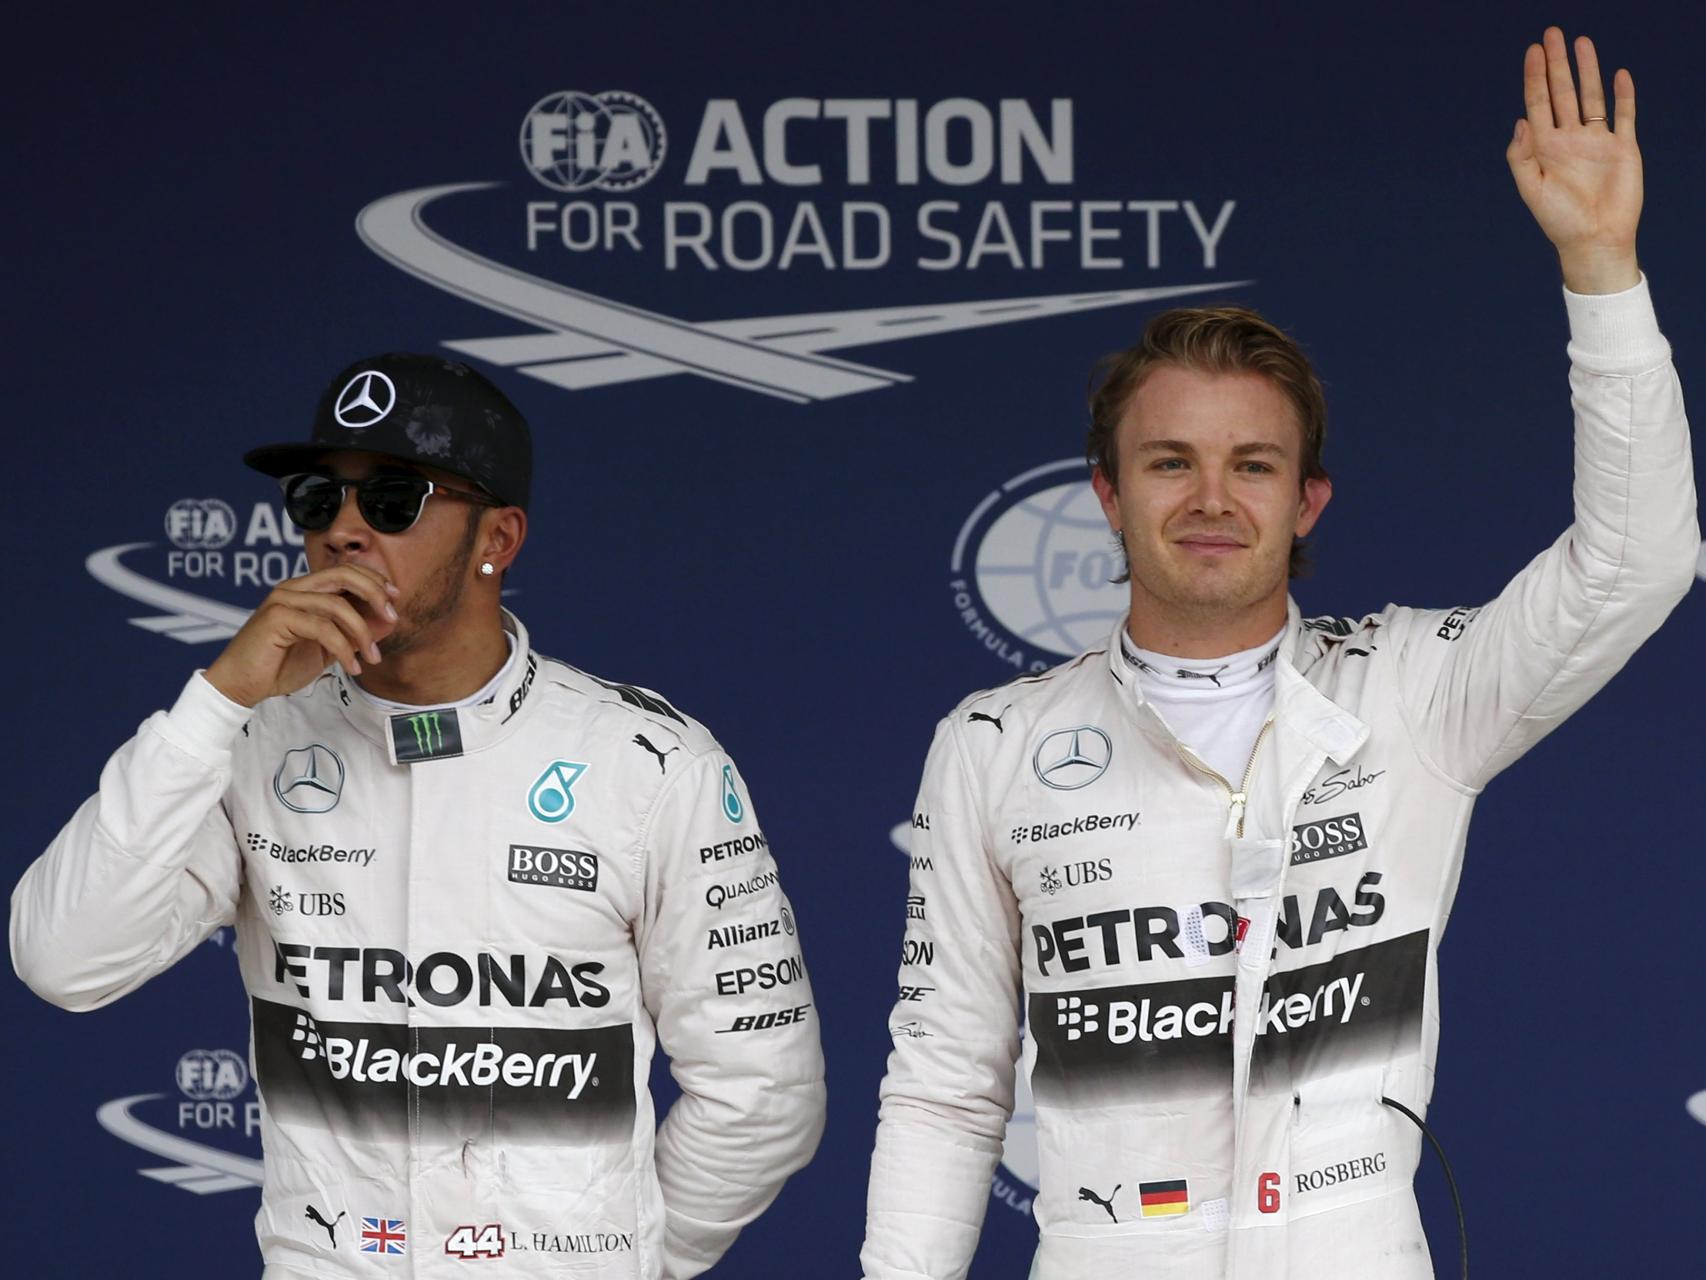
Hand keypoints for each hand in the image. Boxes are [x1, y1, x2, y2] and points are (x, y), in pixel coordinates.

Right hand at [204, 565, 398, 706]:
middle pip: (344, 575)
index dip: (374, 580)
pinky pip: (322, 628)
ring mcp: (283, 600)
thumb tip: (389, 620)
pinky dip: (344, 649)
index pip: (345, 571)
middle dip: (375, 594)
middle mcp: (293, 588)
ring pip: (337, 605)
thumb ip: (354, 632)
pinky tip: (352, 667)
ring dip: (363, 633)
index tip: (395, 599)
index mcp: (305, 589)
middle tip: (392, 617)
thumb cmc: (281, 665)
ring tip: (372, 658)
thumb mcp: (328, 648)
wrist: (242, 686)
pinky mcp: (276, 618)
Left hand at [1505, 27, 1641, 293]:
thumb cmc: (1559, 220)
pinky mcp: (1623, 148)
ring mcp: (1597, 142)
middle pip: (1563, 92)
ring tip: (1582, 43)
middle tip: (1553, 34)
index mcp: (1545, 147)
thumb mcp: (1531, 189)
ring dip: (1587, 70)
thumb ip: (1521, 156)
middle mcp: (1570, 139)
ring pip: (1591, 97)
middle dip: (1558, 64)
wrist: (1595, 240)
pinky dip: (1623, 95)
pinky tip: (1618, 74)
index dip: (1535, 77)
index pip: (1538, 103)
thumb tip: (1521, 120)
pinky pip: (1624, 116)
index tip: (1533, 52)